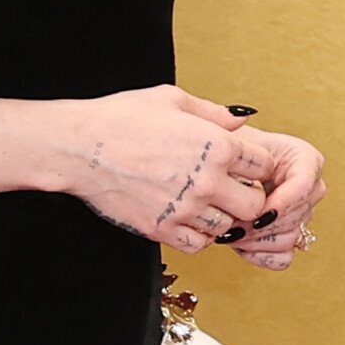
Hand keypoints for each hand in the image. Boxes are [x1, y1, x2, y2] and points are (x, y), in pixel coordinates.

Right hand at [58, 86, 282, 252]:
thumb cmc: (122, 118)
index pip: (263, 165)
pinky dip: (198, 235)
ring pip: (227, 228)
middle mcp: (207, 181)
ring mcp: (185, 209)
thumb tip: (240, 122)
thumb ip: (213, 113)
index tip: (242, 165)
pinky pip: (198, 245)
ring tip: (205, 203)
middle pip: (254, 205)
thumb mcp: (172, 100)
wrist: (81, 147)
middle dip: (247, 197)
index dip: (255, 164)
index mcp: (216, 145)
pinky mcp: (162, 229)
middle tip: (230, 190)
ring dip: (221, 217)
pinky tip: (187, 219)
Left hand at [219, 128, 326, 268]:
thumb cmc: (223, 149)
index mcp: (305, 158)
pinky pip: (283, 257)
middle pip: (298, 216)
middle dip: (261, 223)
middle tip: (232, 222)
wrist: (217, 172)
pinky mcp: (289, 236)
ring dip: (257, 241)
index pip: (303, 185)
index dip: (282, 202)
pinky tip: (240, 246)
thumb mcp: (227, 134)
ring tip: (230, 232)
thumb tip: (242, 117)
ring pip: (290, 238)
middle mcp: (309, 187)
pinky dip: (260, 256)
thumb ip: (232, 123)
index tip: (259, 211)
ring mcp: (301, 214)